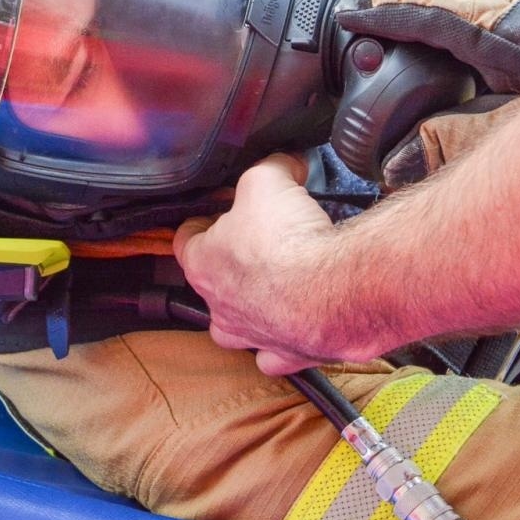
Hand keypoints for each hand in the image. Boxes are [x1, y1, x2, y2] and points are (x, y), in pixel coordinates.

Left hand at [173, 153, 351, 374]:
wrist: (335, 290)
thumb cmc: (289, 241)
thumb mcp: (268, 180)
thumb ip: (271, 169)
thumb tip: (286, 164)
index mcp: (202, 265)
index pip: (185, 240)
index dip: (204, 222)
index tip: (221, 212)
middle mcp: (220, 307)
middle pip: (213, 285)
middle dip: (232, 266)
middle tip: (260, 245)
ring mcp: (252, 336)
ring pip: (238, 327)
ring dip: (252, 309)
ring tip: (277, 288)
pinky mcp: (288, 354)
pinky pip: (278, 354)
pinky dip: (286, 341)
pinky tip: (302, 323)